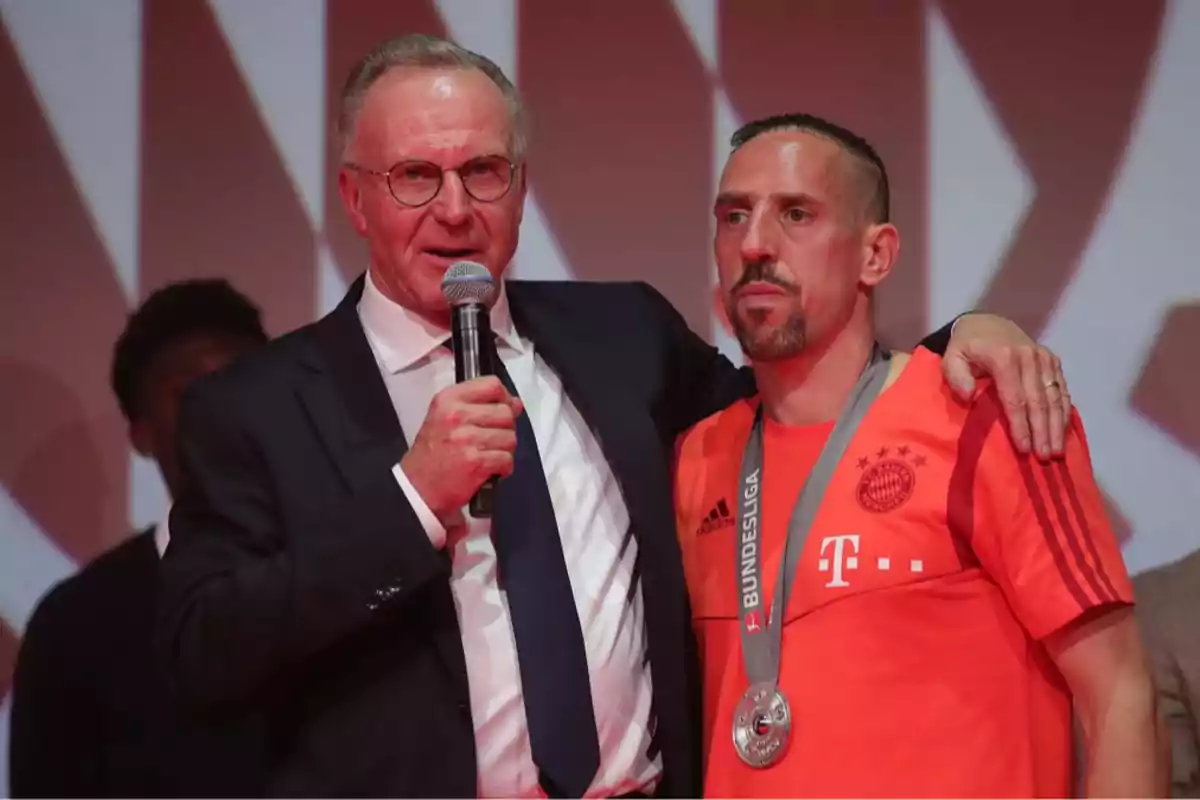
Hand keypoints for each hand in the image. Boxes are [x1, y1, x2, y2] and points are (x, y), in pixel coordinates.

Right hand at [400, 377, 522, 521]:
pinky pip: (507, 459)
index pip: (492, 385)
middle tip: (491, 439)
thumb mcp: (446, 417)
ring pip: (510, 437)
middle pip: (505, 413)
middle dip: (505, 428)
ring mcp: (468, 439)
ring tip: (489, 455)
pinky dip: (503, 468)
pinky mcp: (476, 462)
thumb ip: (479, 405)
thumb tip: (515, 403)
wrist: (418, 486)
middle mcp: (457, 415)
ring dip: (504, 449)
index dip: (505, 398)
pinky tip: (490, 469)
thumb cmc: (433, 452)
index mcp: (449, 399)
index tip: (503, 408)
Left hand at [941, 313, 1070, 458]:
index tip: (1024, 448)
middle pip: (1039, 401)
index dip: (1020, 425)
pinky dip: (1064, 412)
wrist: (987, 324)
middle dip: (1043, 431)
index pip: (1015, 398)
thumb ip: (956, 376)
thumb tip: (968, 397)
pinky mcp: (1053, 361)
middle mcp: (1029, 357)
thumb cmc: (966, 347)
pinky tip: (1064, 432)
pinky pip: (1062, 389)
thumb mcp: (951, 357)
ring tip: (1057, 452)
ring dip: (1057, 426)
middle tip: (1045, 458)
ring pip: (1055, 397)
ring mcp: (1044, 358)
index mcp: (1004, 358)